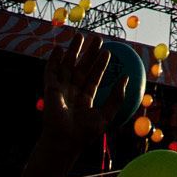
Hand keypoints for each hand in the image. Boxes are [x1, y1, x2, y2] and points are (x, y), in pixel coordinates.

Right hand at [38, 30, 119, 154]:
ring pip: (67, 66)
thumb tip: (126, 78)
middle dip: (88, 53)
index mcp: (85, 99)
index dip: (100, 65)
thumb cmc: (85, 133)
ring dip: (73, 50)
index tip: (108, 52)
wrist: (65, 141)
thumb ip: (116, 97)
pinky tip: (58, 49)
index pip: (94, 78)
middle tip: (97, 38)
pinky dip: (53, 60)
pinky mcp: (50, 90)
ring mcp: (61, 90)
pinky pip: (51, 72)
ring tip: (80, 35)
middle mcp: (73, 92)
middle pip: (81, 68)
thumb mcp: (106, 115)